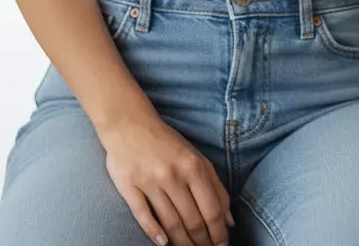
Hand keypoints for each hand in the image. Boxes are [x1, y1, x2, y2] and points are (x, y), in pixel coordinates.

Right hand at [99, 112, 233, 245]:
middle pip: (193, 220)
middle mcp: (173, 175)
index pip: (212, 209)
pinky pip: (142, 215)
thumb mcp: (196, 157)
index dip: (219, 232)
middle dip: (203, 242)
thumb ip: (215, 186)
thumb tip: (229, 220)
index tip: (222, 245)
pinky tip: (164, 243)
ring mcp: (150, 182)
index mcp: (194, 166)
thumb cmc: (167, 143)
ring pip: (171, 223)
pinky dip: (154, 232)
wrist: (130, 124)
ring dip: (183, 242)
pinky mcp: (129, 186)